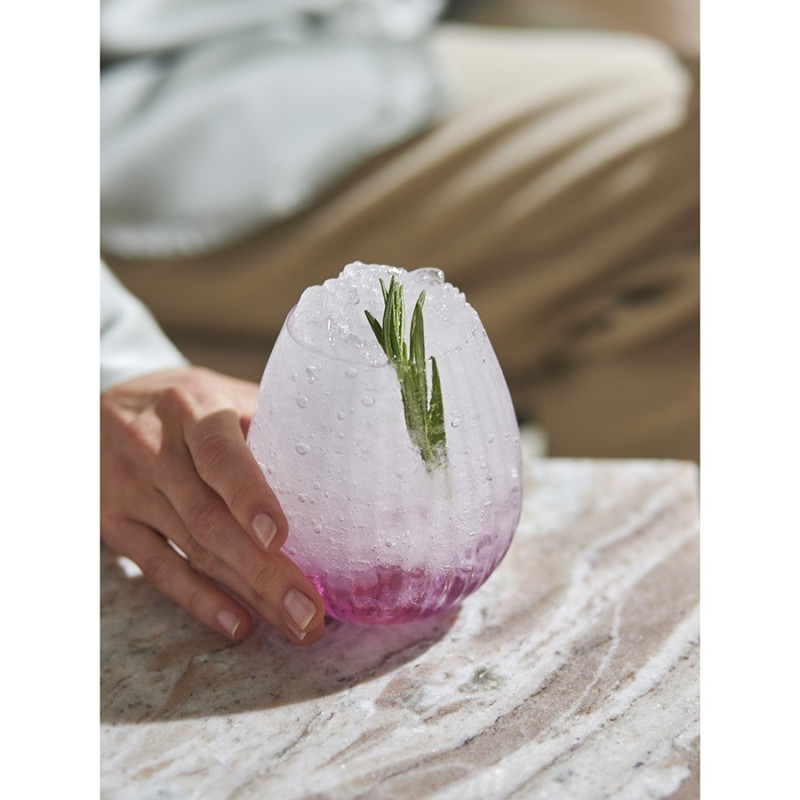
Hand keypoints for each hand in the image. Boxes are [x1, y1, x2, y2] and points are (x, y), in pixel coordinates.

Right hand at [100, 366, 324, 643]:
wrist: (94, 409)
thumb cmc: (184, 403)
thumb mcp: (220, 394)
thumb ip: (265, 423)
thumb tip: (336, 463)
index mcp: (192, 407)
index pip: (217, 452)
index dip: (248, 495)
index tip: (278, 536)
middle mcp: (155, 448)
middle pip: (210, 517)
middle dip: (264, 570)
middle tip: (309, 610)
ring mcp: (130, 489)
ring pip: (193, 549)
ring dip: (247, 592)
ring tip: (295, 622)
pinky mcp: (113, 524)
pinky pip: (159, 569)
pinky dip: (200, 600)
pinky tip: (239, 622)